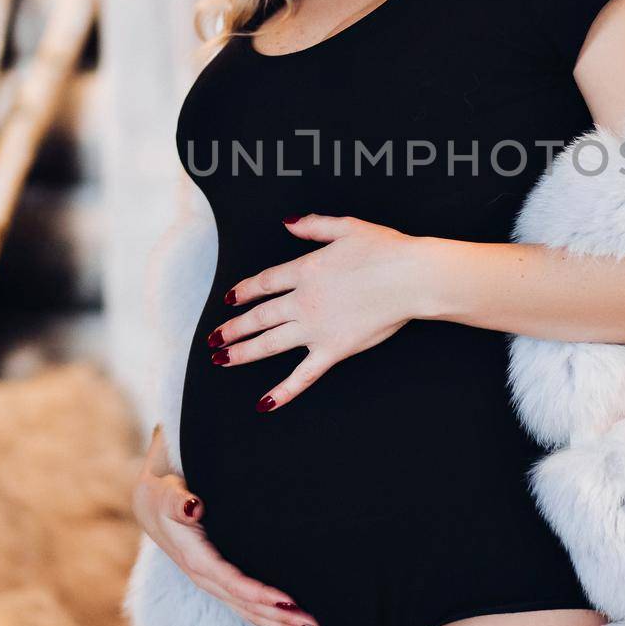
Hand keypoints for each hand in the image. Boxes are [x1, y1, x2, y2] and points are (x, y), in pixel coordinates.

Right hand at [131, 424, 322, 625]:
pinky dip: (269, 620)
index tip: (288, 602)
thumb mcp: (166, 494)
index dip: (259, 594)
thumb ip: (177, 501)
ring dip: (279, 625)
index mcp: (195, 558)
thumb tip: (192, 506)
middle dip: (279, 619)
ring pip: (248, 611)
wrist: (150, 504)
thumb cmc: (163, 494)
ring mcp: (212, 584)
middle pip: (245, 605)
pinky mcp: (219, 583)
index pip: (231, 581)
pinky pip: (246, 607)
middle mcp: (204, 578)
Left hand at [207, 212, 431, 412]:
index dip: (244, 291)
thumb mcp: (347, 227)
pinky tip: (264, 402)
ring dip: (243, 352)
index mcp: (306, 270)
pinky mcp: (334, 350)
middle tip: (214, 338)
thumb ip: (314, 225)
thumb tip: (287, 223)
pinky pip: (303, 375)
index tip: (230, 299)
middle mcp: (304, 301)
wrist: (410, 278)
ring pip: (270, 343)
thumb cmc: (385, 251)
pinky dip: (283, 391)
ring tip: (222, 359)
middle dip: (233, 328)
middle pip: (259, 316)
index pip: (264, 283)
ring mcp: (316, 328)